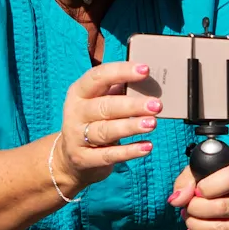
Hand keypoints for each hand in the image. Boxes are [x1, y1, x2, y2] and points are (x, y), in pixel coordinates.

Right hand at [55, 60, 160, 193]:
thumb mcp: (99, 102)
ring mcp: (76, 137)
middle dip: (132, 105)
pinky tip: (147, 146)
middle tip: (156, 105)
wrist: (71, 158)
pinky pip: (109, 155)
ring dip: (130, 127)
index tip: (145, 70)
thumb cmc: (94, 121)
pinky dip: (129, 151)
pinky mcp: (83, 159)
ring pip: (106, 131)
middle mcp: (75, 113)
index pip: (98, 77)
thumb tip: (148, 78)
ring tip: (152, 123)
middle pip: (104, 107)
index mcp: (79, 92)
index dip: (121, 72)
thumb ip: (119, 91)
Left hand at [171, 158, 228, 229]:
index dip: (208, 186)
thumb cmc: (224, 178)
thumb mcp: (208, 169)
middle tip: (188, 207)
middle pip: (224, 207)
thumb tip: (176, 200)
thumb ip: (188, 179)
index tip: (197, 190)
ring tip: (189, 219)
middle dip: (196, 209)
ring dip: (198, 226)